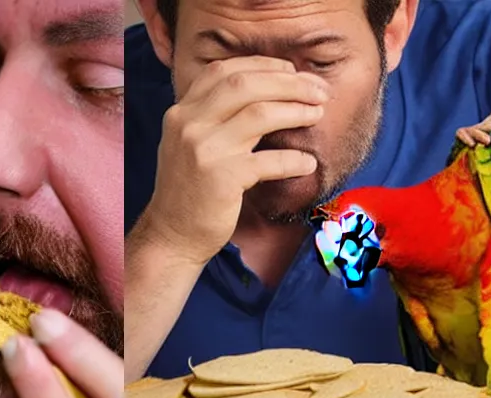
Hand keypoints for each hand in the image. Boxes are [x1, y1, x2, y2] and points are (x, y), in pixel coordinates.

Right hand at [136, 56, 328, 267]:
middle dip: (290, 83)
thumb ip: (212, 116)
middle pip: (247, 84)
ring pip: (261, 114)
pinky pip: (268, 161)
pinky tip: (307, 163)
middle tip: (318, 91)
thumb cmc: (189, 191)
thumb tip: (263, 88)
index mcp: (182, 112)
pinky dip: (293, 160)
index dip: (263, 65)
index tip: (291, 72)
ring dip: (297, 111)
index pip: (225, 71)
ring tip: (318, 114)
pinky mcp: (222, 180)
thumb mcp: (189, 144)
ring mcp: (204, 151)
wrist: (172, 238)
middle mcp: (190, 125)